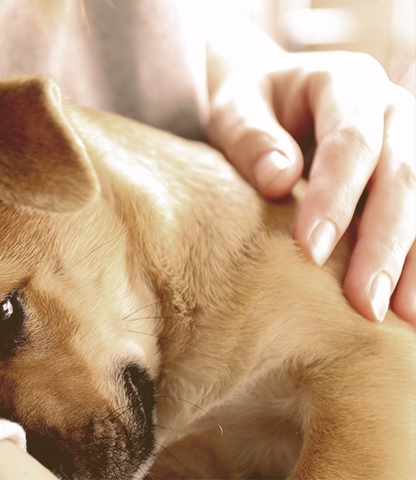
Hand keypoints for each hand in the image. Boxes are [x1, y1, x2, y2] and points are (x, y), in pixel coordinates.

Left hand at [207, 50, 415, 325]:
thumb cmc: (250, 104)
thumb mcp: (235, 107)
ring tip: (402, 318)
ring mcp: (412, 141)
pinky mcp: (413, 175)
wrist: (276, 94)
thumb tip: (279, 180)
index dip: (334, 197)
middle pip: (404, 176)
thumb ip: (250, 137)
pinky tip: (411, 305)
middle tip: (363, 303)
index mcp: (348, 83)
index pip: (351, 142)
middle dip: (385, 244)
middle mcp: (394, 110)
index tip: (311, 251)